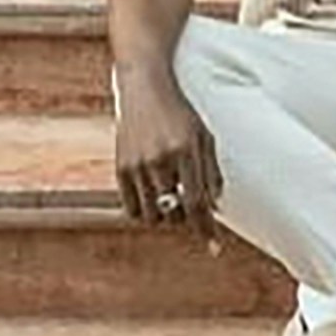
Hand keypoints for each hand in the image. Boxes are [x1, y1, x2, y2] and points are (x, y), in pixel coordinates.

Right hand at [112, 74, 223, 235]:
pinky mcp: (120, 166)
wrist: (144, 87)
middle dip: (185, 217)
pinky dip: (144, 212)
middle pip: (174, 214)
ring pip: (153, 216)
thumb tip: (215, 206)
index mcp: (185, 150)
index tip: (214, 249)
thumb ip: (212, 170)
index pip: (197, 203)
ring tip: (170, 200)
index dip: (206, 229)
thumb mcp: (203, 135)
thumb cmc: (179, 111)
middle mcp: (160, 159)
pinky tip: (153, 198)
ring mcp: (137, 164)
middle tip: (187, 204)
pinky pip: (132, 209)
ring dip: (165, 216)